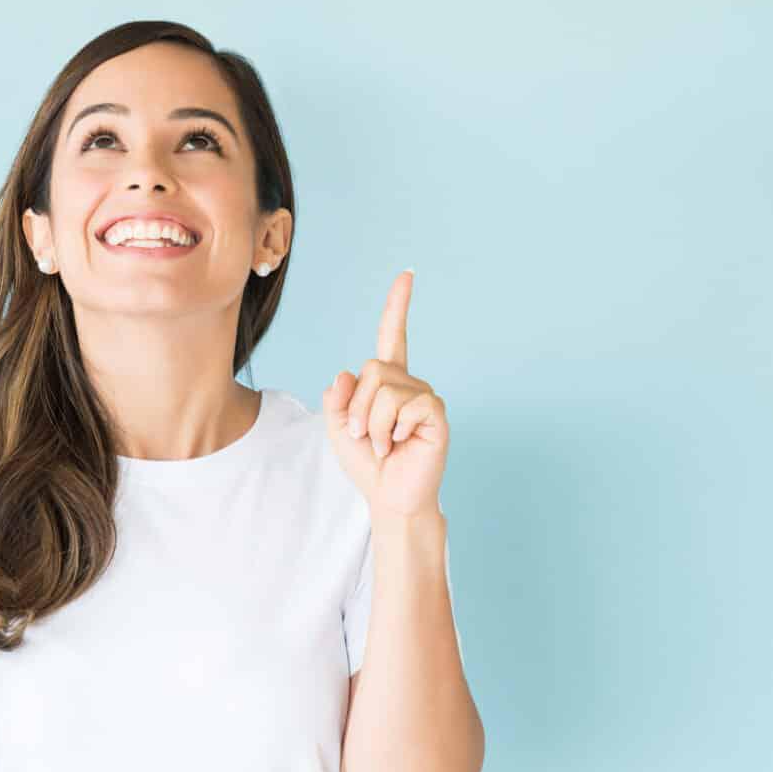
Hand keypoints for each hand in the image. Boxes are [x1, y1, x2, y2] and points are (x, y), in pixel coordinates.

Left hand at [323, 269, 447, 522]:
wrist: (389, 496)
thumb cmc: (367, 463)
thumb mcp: (338, 426)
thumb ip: (337, 397)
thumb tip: (347, 373)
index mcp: (386, 381)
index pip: (391, 335)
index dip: (398, 305)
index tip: (408, 274)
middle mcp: (409, 382)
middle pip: (372, 368)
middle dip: (358, 406)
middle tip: (364, 436)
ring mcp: (424, 397)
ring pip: (384, 389)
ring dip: (372, 423)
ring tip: (382, 445)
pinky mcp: (435, 413)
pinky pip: (404, 406)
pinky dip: (390, 430)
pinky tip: (399, 445)